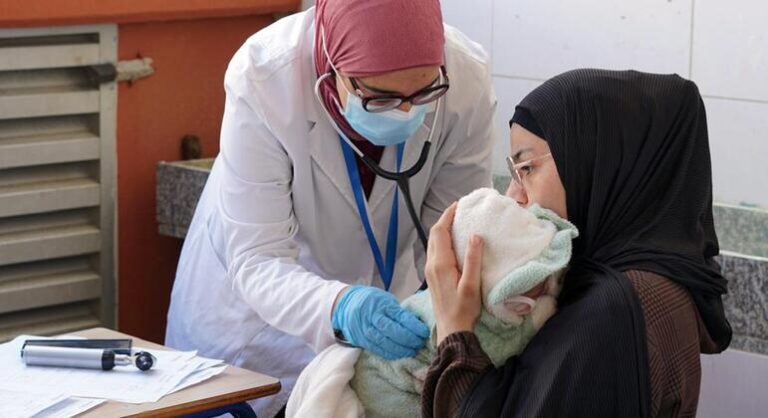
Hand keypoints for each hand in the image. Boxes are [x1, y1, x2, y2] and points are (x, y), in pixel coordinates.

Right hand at [331, 285, 429, 358]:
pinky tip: (400, 354)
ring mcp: (365, 329)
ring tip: (413, 351)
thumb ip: (398, 312)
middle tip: (420, 343)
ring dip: (401, 349)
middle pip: (393, 332)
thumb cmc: (371, 301)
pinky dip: (390, 354)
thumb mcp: (385, 300)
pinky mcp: (361, 340)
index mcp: (381, 304)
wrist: (345, 305)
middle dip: (409, 340)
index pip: (401, 317)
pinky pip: (378, 349)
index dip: (414, 326)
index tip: (425, 332)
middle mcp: (372, 317)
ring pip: (385, 343)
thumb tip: (417, 325)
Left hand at [425, 203, 484, 344]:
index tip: (459, 205)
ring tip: (459, 222)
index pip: (440, 231)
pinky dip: (443, 240)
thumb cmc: (463, 308)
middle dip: (445, 219)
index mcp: (440, 263)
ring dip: (443, 230)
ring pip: (434, 243)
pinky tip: (455, 242)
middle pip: (435, 234)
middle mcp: (431, 264)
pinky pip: (435, 251)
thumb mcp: (472, 285)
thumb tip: (475, 235)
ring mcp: (430, 271)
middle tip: (461, 211)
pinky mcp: (433, 276)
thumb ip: (473, 260)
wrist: (451, 329)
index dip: (448, 215)